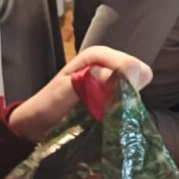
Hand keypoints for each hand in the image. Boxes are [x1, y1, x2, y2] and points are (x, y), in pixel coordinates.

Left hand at [10, 47, 152, 141]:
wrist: (38, 122)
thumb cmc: (47, 104)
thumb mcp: (62, 90)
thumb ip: (86, 80)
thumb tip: (112, 76)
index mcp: (98, 56)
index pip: (129, 64)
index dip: (126, 83)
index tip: (113, 101)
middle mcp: (109, 64)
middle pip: (140, 72)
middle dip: (131, 90)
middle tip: (113, 107)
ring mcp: (115, 80)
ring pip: (139, 85)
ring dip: (129, 101)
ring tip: (110, 112)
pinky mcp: (116, 95)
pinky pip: (133, 97)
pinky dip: (127, 107)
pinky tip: (113, 116)